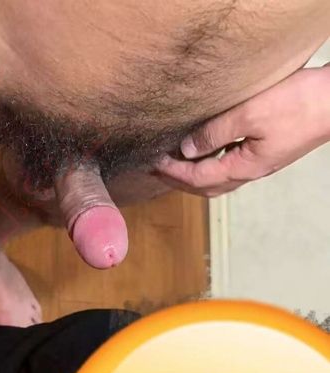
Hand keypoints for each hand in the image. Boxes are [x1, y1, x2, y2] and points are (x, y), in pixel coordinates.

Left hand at [156, 66, 329, 196]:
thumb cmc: (298, 105)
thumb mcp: (249, 114)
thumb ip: (215, 133)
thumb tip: (187, 149)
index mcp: (244, 167)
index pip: (198, 178)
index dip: (174, 172)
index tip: (154, 162)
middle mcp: (250, 171)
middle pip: (207, 186)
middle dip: (180, 181)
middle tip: (157, 170)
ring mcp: (260, 164)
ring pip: (220, 179)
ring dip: (196, 175)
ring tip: (177, 164)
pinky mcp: (268, 152)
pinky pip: (231, 166)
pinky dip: (212, 164)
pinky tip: (207, 152)